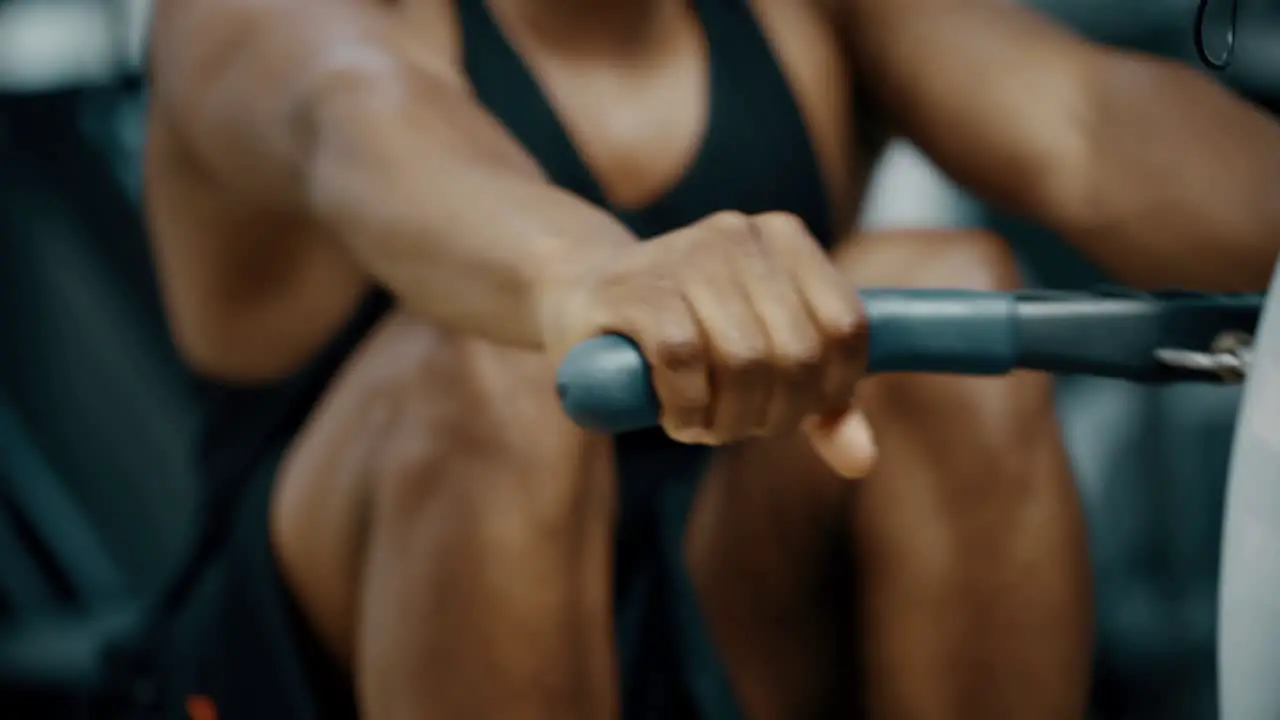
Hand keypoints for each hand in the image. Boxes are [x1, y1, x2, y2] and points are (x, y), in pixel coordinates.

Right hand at [541, 211, 875, 477]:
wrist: (580, 295)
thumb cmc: (686, 330)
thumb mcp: (762, 360)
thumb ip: (819, 404)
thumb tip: (862, 461)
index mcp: (785, 238)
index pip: (845, 328)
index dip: (830, 390)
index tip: (793, 411)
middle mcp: (740, 236)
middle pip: (797, 353)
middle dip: (774, 413)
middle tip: (739, 427)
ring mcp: (686, 257)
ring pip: (745, 360)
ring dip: (729, 418)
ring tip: (704, 425)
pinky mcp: (635, 289)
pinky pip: (684, 361)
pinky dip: (687, 408)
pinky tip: (674, 417)